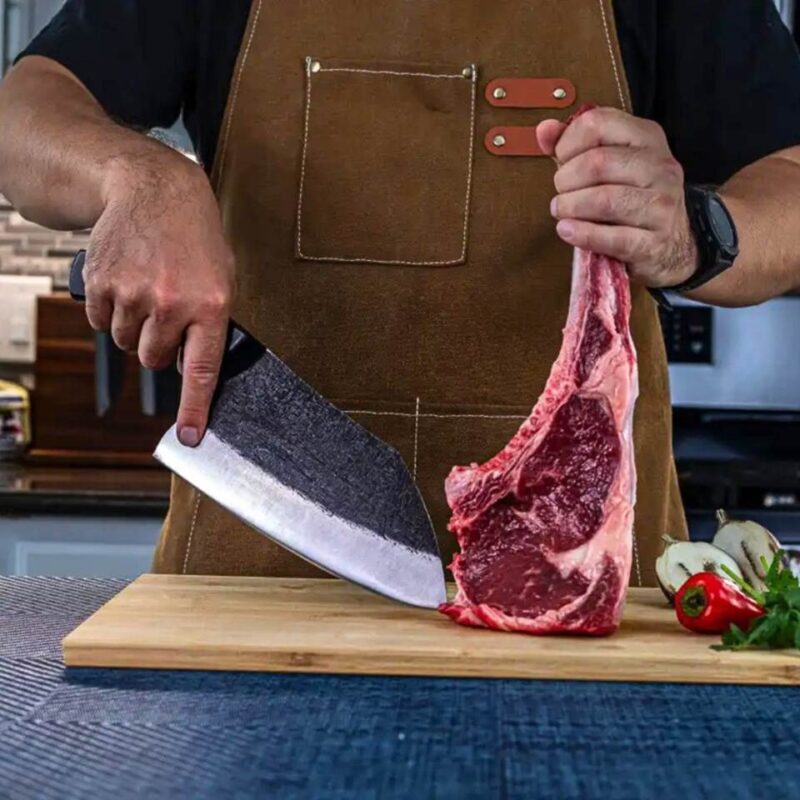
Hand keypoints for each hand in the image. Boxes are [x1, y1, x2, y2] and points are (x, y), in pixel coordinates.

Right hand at [83, 150, 234, 446]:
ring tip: (150, 288)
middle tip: (167, 313)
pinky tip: (128, 281)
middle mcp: (173, 304)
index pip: (202, 371)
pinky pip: (103, 323)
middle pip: (155, 361)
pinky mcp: (103, 284)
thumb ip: (211, 324)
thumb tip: (193, 370)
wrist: (154, 189)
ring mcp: (135, 294)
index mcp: (212, 306)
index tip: (191, 436)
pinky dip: (113, 310)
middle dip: (160, 346)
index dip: (195, 408)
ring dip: (136, 326)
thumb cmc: (195, 237)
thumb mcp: (222, 278)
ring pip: (128, 343)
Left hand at [537, 107, 697, 287]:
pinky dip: (582, 234)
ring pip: (604, 199)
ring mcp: (662, 205)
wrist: (674, 245)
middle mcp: (660, 167)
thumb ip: (573, 147)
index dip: (568, 144)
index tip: (562, 162)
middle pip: (597, 162)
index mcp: (647, 138)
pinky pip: (612, 237)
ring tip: (562, 212)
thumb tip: (544, 130)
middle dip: (566, 181)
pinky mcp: (655, 242)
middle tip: (561, 193)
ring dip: (571, 207)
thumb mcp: (607, 165)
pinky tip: (568, 231)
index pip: (597, 123)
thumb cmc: (632, 200)